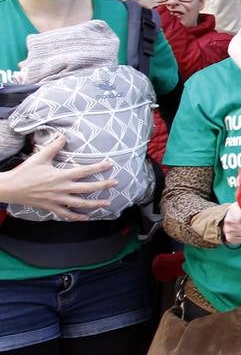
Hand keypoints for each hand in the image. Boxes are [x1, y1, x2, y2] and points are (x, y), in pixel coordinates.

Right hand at [0, 136, 115, 219]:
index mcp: (61, 176)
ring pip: (80, 204)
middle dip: (103, 186)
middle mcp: (62, 189)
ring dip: (95, 204)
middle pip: (87, 189)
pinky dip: (76, 217)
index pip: (84, 171)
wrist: (10, 188)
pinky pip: (66, 214)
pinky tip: (85, 218)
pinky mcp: (51, 207)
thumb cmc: (25, 172)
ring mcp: (57, 200)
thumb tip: (64, 136)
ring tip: (107, 203)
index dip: (98, 168)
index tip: (110, 165)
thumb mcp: (40, 157)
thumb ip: (53, 146)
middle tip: (116, 184)